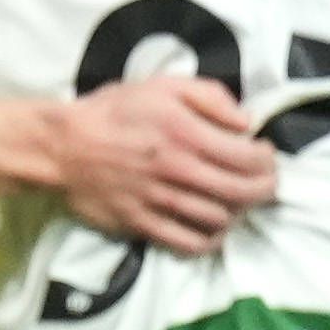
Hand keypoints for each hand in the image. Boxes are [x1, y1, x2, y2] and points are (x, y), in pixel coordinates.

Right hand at [29, 66, 283, 253]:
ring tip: (233, 201)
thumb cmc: (114, 112)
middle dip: (265, 188)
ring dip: (236, 211)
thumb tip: (245, 122)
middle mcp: (178, 170)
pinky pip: (190, 243)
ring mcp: (160, 201)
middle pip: (244, 192)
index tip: (263, 155)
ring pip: (221, 219)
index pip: (250, 158)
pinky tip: (210, 228)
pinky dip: (210, 240)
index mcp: (186, 133)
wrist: (61, 146)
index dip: (268, 159)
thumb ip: (210, 96)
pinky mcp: (142, 224)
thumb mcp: (162, 86)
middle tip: (263, 183)